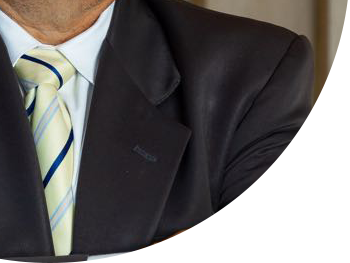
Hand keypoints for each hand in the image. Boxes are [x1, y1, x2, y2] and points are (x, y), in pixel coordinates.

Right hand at [138, 212, 318, 262]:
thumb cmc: (168, 258)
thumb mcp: (192, 235)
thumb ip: (221, 227)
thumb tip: (240, 218)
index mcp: (230, 249)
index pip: (274, 250)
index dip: (296, 254)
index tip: (309, 259)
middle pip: (273, 262)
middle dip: (288, 261)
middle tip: (300, 261)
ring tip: (281, 261)